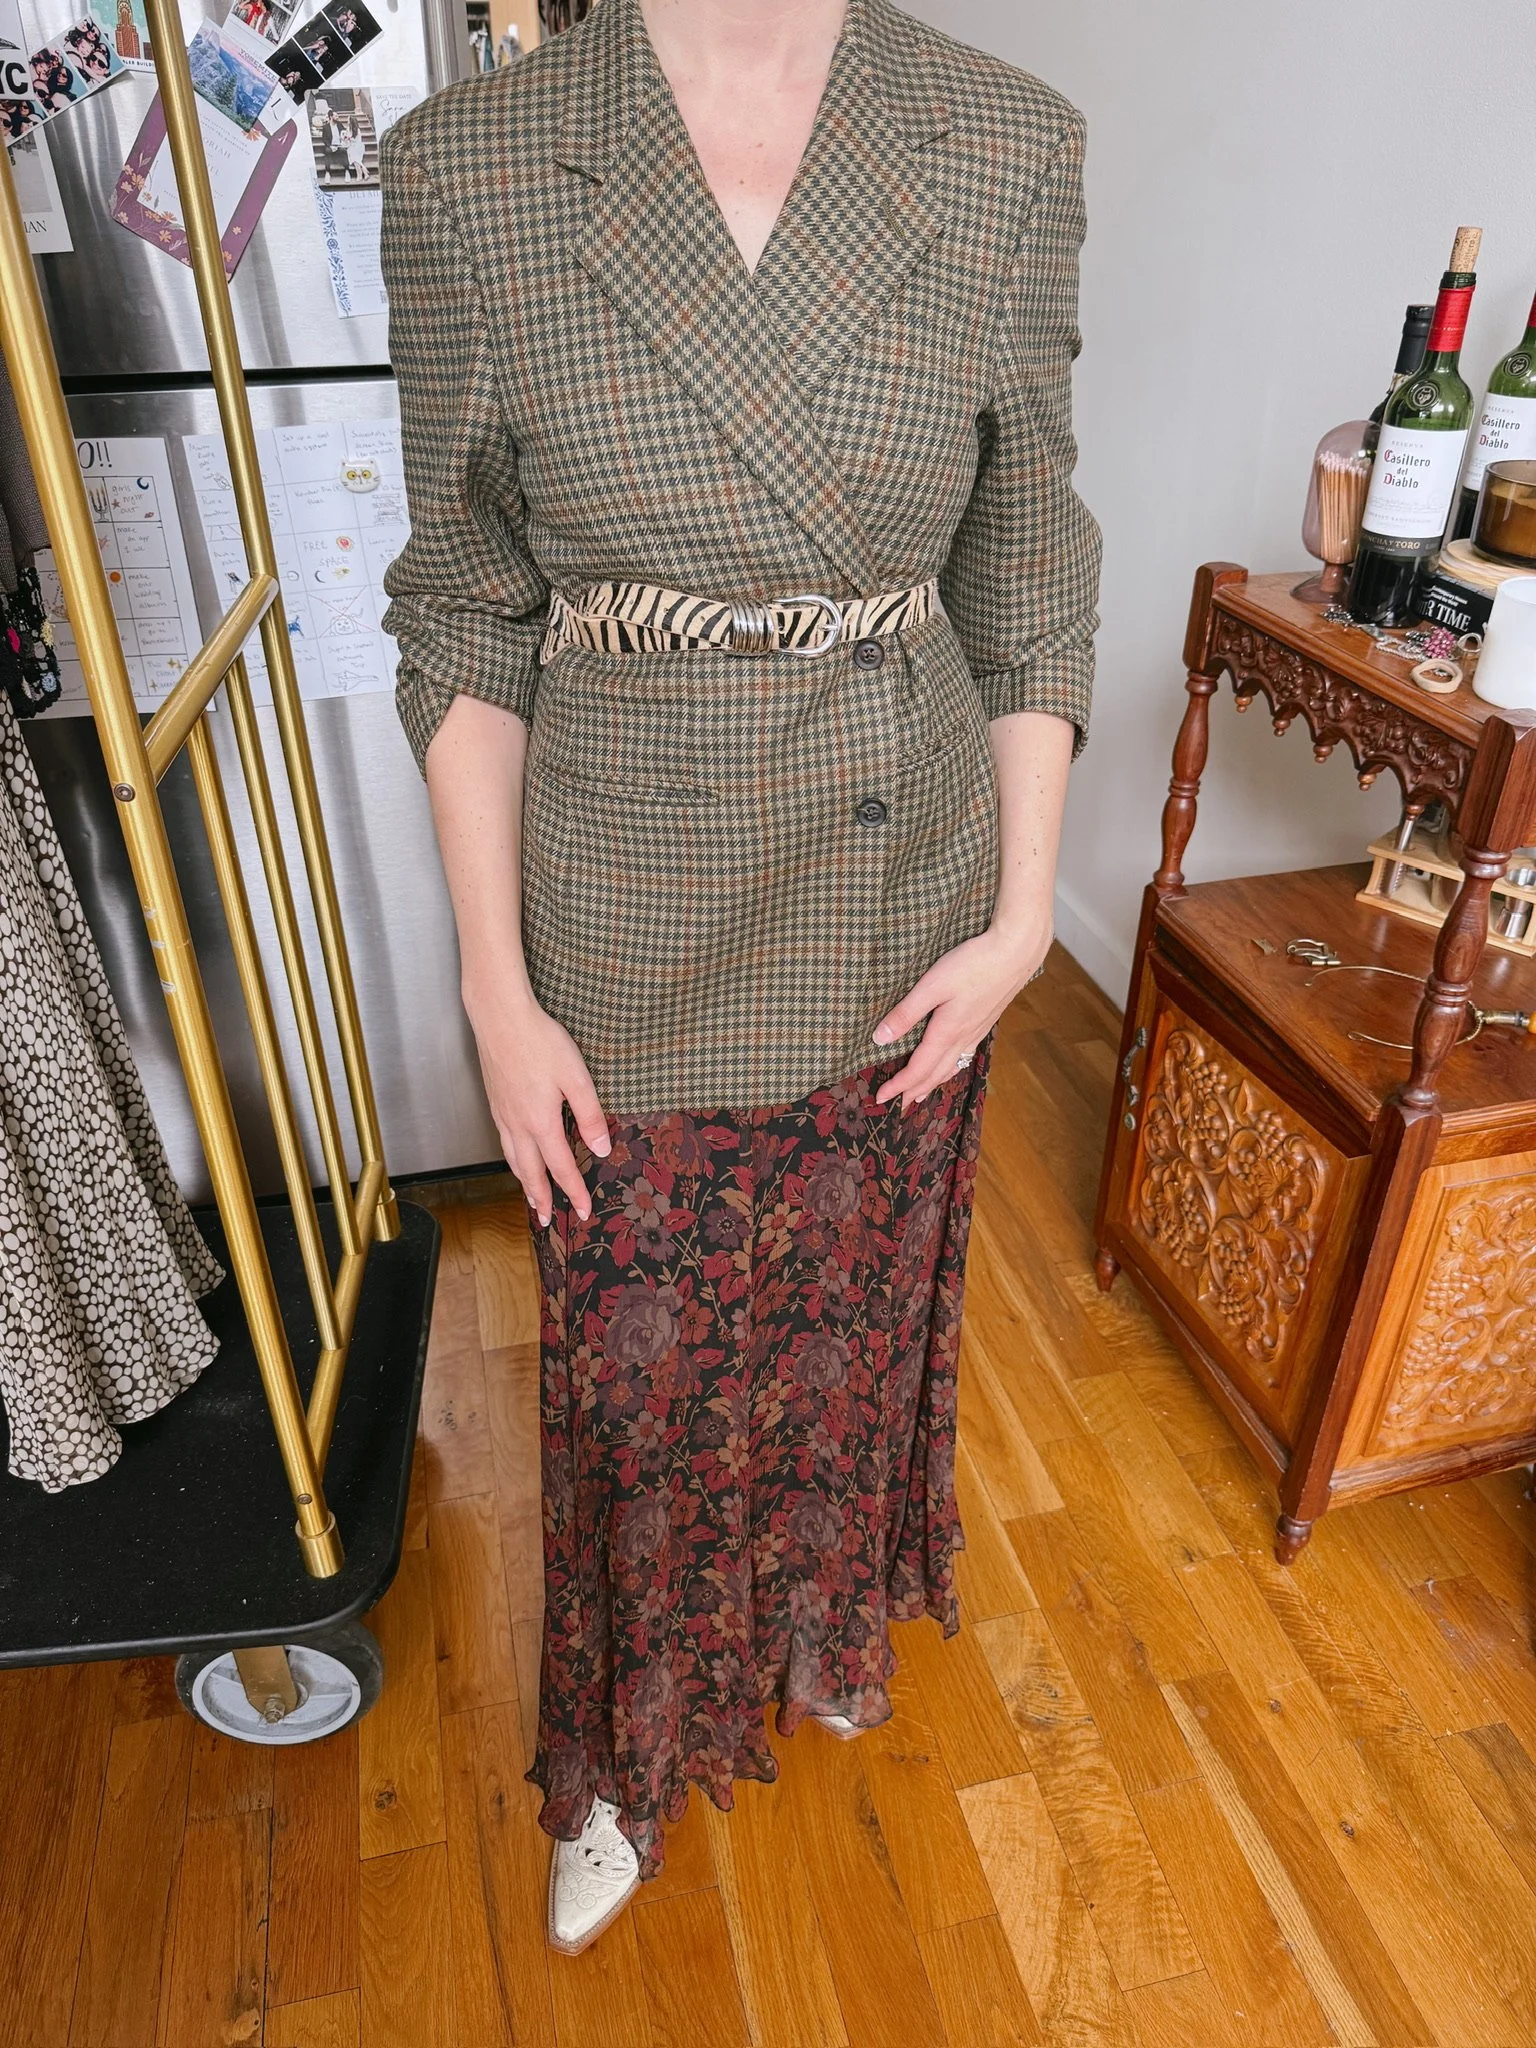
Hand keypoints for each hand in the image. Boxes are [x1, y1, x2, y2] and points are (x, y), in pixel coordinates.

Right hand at [464, 981, 610, 1225]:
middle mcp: (517, 1125)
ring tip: (531, 1198)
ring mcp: (502, 1114)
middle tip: (546, 1220)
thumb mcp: (576, 1077)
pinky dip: (512, 1160)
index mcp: (540, 1122)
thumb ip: (590, 1115)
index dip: (574, 1192)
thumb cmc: (540, 1040)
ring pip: (513, 1160)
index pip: (561, 1168)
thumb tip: (600, 1149)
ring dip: (524, 1183)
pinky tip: (516, 1156)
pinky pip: (504, 1142)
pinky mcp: (495, 1101)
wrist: (500, 1016)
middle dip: (541, 1199)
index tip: (584, 1211)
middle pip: (530, 1172)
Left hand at [871, 908, 1051, 1108]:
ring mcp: (977, 1031)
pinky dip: (950, 1068)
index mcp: (946, 1032)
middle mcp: (963, 1037)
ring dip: (933, 1083)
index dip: (899, 1085)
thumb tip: (879, 1039)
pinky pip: (964, 1056)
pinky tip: (951, 1064)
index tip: (881, 1097)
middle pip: (935, 1074)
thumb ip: (906, 1013)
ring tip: (922, 1094)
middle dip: (914, 1091)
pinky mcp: (986, 1021)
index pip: (918, 1069)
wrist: (1016, 952)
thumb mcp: (932, 985)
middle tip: (899, 1106)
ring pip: (951, 1067)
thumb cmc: (973, 964)